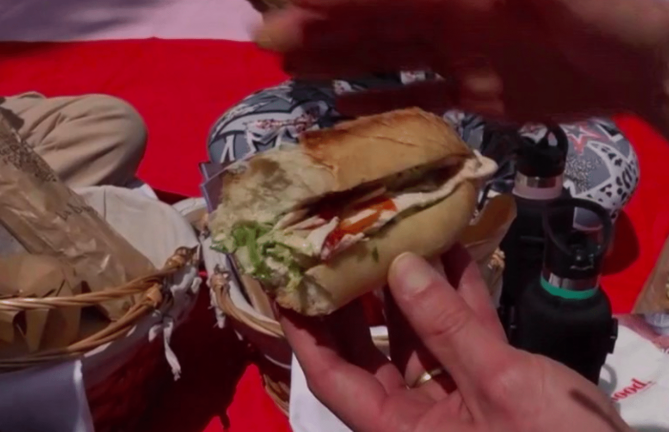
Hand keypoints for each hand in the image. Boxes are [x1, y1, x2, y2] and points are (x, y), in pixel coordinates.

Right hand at [256, 0, 668, 126]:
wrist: (659, 55)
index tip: (277, 11)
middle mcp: (449, 10)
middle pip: (370, 18)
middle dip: (318, 27)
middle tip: (265, 43)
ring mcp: (463, 53)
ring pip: (386, 55)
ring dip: (338, 61)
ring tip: (289, 70)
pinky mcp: (481, 93)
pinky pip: (420, 96)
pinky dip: (383, 103)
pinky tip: (347, 111)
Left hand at [280, 246, 630, 431]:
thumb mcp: (498, 384)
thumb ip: (447, 326)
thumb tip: (399, 267)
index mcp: (401, 430)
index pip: (333, 378)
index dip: (305, 332)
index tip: (284, 286)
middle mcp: (419, 415)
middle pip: (369, 352)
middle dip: (354, 301)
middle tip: (334, 248)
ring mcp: (456, 397)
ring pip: (418, 337)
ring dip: (411, 288)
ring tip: (389, 236)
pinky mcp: (493, 382)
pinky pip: (465, 336)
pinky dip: (460, 297)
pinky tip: (452, 250)